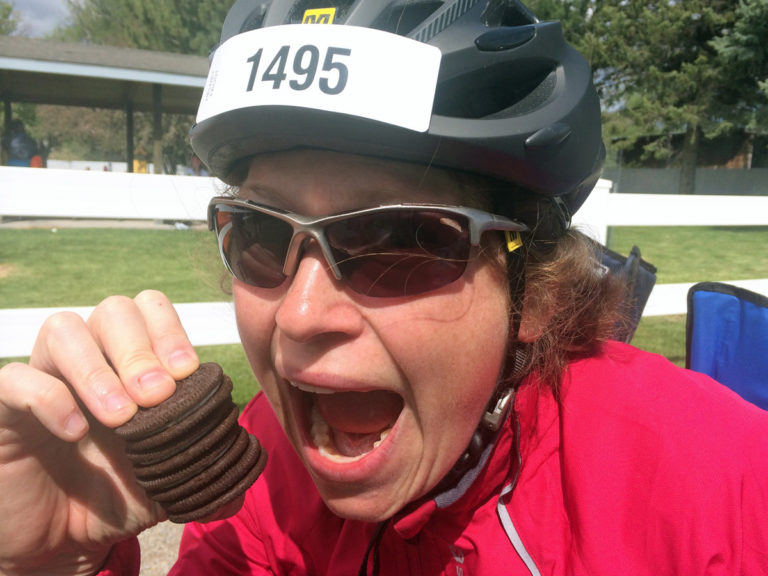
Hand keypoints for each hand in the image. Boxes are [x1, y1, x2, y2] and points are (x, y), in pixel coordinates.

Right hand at [0, 290, 198, 575]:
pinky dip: (50, 398)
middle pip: (114, 309)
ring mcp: (46, 377)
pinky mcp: (4, 407)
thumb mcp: (168, 485)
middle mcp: (91, 359)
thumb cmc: (117, 497)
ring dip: (98, 369)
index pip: (151, 309)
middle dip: (141, 349)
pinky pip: (16, 378)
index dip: (172, 331)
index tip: (187, 373)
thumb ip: (203, 475)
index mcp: (133, 364)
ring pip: (63, 327)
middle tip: (157, 397)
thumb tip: (239, 484)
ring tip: (121, 416)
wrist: (59, 540)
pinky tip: (75, 432)